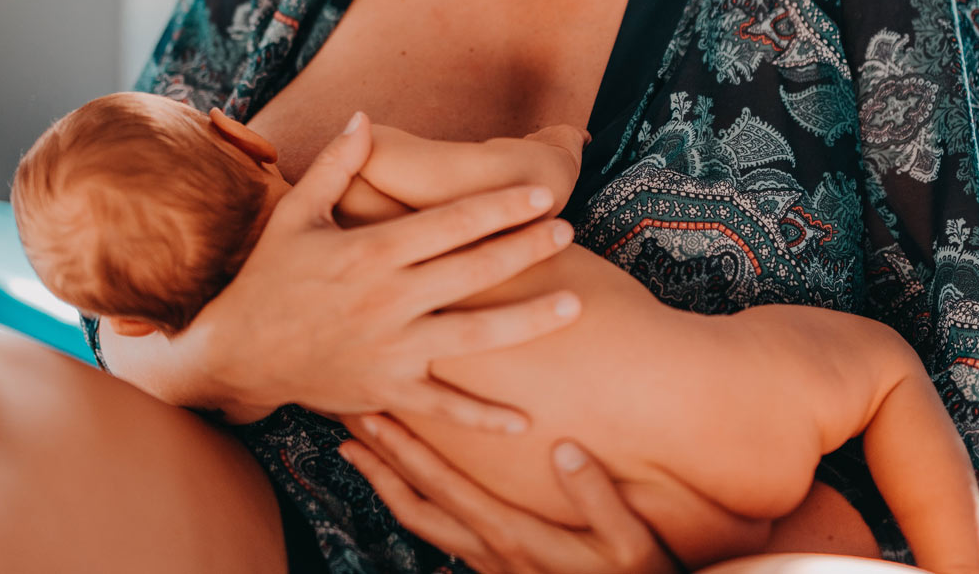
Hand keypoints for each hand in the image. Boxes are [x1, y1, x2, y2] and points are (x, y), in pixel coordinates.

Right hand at [178, 113, 580, 428]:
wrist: (236, 351)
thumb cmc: (268, 277)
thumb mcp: (294, 215)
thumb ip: (335, 166)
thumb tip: (363, 116)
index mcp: (370, 252)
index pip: (449, 223)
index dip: (500, 206)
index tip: (542, 194)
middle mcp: (388, 299)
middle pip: (473, 270)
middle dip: (526, 249)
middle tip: (569, 233)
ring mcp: (391, 348)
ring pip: (473, 335)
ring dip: (527, 320)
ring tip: (573, 304)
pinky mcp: (387, 390)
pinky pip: (443, 407)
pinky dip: (483, 418)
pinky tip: (523, 420)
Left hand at [340, 415, 677, 573]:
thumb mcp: (632, 546)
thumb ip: (598, 500)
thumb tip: (565, 449)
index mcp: (514, 537)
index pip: (444, 489)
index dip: (404, 453)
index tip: (372, 420)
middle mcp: (490, 551)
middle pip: (415, 504)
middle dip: (378, 462)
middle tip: (346, 424)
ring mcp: (489, 563)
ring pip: (420, 522)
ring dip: (387, 484)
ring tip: (360, 453)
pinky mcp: (497, 567)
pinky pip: (440, 532)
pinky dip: (413, 505)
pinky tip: (413, 488)